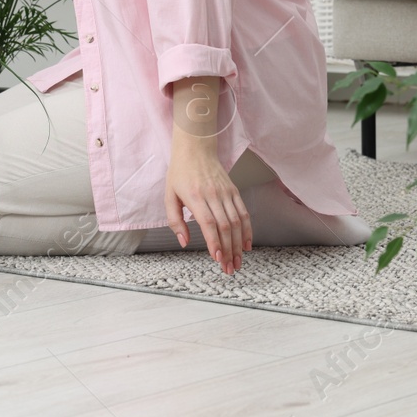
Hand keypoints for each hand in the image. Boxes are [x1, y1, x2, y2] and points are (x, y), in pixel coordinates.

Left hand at [165, 139, 251, 274]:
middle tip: (229, 268)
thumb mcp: (169, 196)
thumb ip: (175, 221)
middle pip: (225, 226)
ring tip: (238, 262)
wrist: (196, 148)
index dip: (214, 242)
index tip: (217, 258)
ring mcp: (226, 192)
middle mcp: (213, 195)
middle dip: (228, 250)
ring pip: (236, 222)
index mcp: (195, 196)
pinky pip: (243, 213)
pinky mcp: (234, 191)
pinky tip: (246, 244)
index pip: (208, 223)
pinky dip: (247, 230)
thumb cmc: (180, 173)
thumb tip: (184, 242)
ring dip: (238, 245)